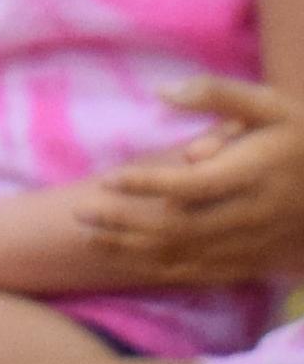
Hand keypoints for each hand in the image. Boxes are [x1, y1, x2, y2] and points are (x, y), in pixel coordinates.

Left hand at [82, 79, 303, 286]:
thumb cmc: (301, 134)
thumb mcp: (269, 104)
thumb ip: (217, 94)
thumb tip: (164, 91)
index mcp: (253, 175)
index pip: (193, 186)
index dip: (149, 185)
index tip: (108, 179)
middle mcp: (252, 215)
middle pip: (180, 227)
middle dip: (126, 222)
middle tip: (80, 212)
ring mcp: (252, 243)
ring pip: (186, 255)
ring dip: (135, 249)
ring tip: (88, 237)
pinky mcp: (252, 260)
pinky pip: (203, 272)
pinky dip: (161, 269)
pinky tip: (126, 260)